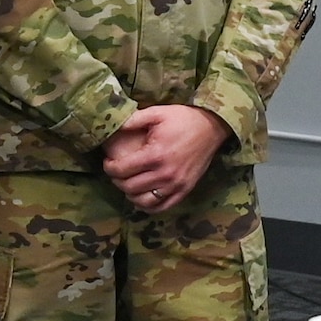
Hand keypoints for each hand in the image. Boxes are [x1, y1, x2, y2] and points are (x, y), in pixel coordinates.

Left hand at [102, 104, 229, 212]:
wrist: (212, 127)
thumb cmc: (183, 119)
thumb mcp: (157, 113)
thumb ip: (133, 120)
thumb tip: (111, 125)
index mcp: (155, 155)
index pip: (122, 170)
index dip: (109, 168)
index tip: (107, 162)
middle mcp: (165, 174)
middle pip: (129, 187)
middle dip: (117, 181)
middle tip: (116, 172)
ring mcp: (176, 185)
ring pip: (143, 201)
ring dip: (130, 195)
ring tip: (127, 184)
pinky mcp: (185, 190)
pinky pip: (161, 207)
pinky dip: (148, 206)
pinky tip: (142, 197)